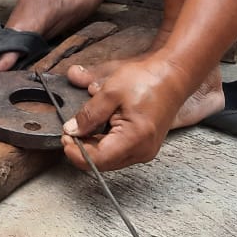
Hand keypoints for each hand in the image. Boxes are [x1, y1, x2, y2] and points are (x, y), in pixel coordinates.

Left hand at [61, 56, 192, 171]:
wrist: (172, 75)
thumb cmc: (148, 80)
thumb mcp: (111, 91)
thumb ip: (89, 113)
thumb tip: (72, 130)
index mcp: (135, 139)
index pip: (97, 159)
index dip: (76, 151)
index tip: (64, 138)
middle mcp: (142, 151)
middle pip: (103, 162)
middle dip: (83, 148)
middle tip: (70, 130)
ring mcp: (145, 150)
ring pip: (110, 158)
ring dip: (93, 144)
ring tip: (85, 124)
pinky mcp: (145, 145)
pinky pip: (119, 151)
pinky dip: (105, 141)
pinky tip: (100, 125)